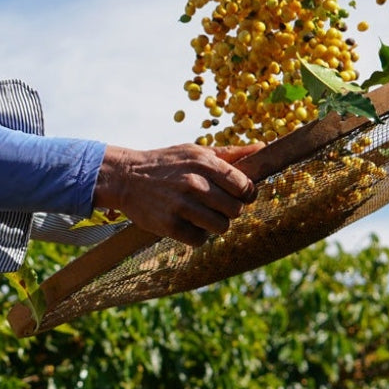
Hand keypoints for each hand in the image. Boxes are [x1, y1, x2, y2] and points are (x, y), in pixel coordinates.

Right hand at [93, 141, 264, 245]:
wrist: (126, 177)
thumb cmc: (166, 164)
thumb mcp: (195, 151)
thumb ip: (230, 153)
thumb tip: (263, 148)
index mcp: (204, 163)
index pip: (244, 186)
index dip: (245, 193)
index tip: (236, 195)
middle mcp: (194, 183)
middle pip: (235, 209)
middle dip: (229, 210)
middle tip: (215, 206)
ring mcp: (181, 205)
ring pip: (221, 227)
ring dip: (215, 225)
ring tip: (202, 216)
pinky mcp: (169, 225)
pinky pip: (199, 240)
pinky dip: (196, 236)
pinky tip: (187, 224)